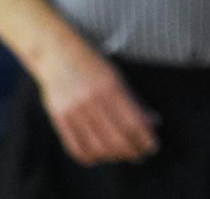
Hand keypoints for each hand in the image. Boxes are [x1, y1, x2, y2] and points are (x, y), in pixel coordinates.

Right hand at [33, 37, 158, 165]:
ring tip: (122, 155)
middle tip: (140, 155)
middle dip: (132, 151)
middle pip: (116, 138)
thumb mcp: (117, 76)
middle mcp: (92, 100)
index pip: (133, 123)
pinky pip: (76, 147)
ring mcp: (73, 110)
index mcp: (110, 87)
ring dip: (114, 156)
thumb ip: (134, 101)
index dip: (144, 139)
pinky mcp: (58, 118)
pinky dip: (91, 157)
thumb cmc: (92, 63)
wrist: (56, 53)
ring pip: (97, 147)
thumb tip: (154, 123)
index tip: (152, 147)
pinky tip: (100, 156)